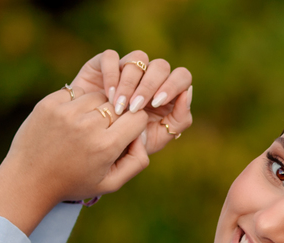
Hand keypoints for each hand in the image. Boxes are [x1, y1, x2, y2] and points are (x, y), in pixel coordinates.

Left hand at [0, 87, 149, 234]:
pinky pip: (76, 93)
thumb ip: (136, 162)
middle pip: (119, 105)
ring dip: (97, 107)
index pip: (137, 118)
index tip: (124, 135)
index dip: (134, 126)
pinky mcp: (49, 103)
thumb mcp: (110, 183)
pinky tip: (70, 121)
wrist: (28, 180)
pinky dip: (77, 103)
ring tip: (86, 127)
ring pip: (98, 96)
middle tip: (103, 133)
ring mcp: (66, 112)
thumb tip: (142, 136)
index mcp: (105, 146)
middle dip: (116, 117)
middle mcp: (87, 126)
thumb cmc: (73, 183)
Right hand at [70, 49, 193, 154]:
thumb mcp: (158, 138)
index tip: (155, 104)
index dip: (172, 86)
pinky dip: (111, 74)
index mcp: (167, 91)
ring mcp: (128, 68)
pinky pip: (111, 57)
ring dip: (129, 83)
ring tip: (119, 107)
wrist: (96, 145)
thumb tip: (186, 94)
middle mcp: (150, 76)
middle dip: (148, 87)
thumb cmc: (131, 142)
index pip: (182, 76)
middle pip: (161, 66)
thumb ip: (180, 120)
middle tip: (135, 108)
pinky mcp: (104, 65)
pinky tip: (108, 96)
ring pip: (138, 58)